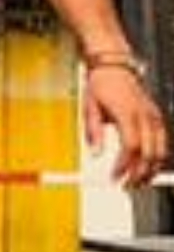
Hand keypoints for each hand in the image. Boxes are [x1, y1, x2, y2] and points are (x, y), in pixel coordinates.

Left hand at [85, 65, 168, 191]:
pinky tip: (148, 167)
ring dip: (151, 169)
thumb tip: (95, 153)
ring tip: (138, 181)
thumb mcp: (89, 107)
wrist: (114, 66)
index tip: (114, 177)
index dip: (124, 165)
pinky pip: (163, 142)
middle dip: (140, 173)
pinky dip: (157, 157)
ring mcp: (154, 116)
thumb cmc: (101, 85)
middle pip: (150, 152)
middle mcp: (145, 116)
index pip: (130, 146)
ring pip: (161, 150)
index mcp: (127, 113)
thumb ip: (93, 132)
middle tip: (127, 186)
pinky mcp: (157, 117)